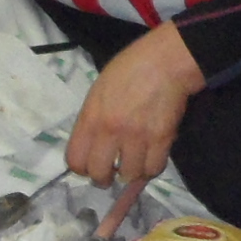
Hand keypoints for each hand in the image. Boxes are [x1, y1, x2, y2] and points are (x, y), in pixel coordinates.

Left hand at [64, 25, 201, 198]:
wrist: (165, 62)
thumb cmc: (129, 70)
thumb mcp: (99, 92)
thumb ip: (93, 120)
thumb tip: (95, 147)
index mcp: (91, 117)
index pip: (75, 160)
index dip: (82, 169)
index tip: (90, 167)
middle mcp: (110, 130)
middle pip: (99, 174)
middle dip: (104, 178)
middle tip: (111, 174)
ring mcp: (136, 136)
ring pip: (128, 175)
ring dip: (130, 173)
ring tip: (133, 165)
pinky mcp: (161, 139)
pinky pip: (153, 169)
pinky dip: (151, 169)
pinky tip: (150, 160)